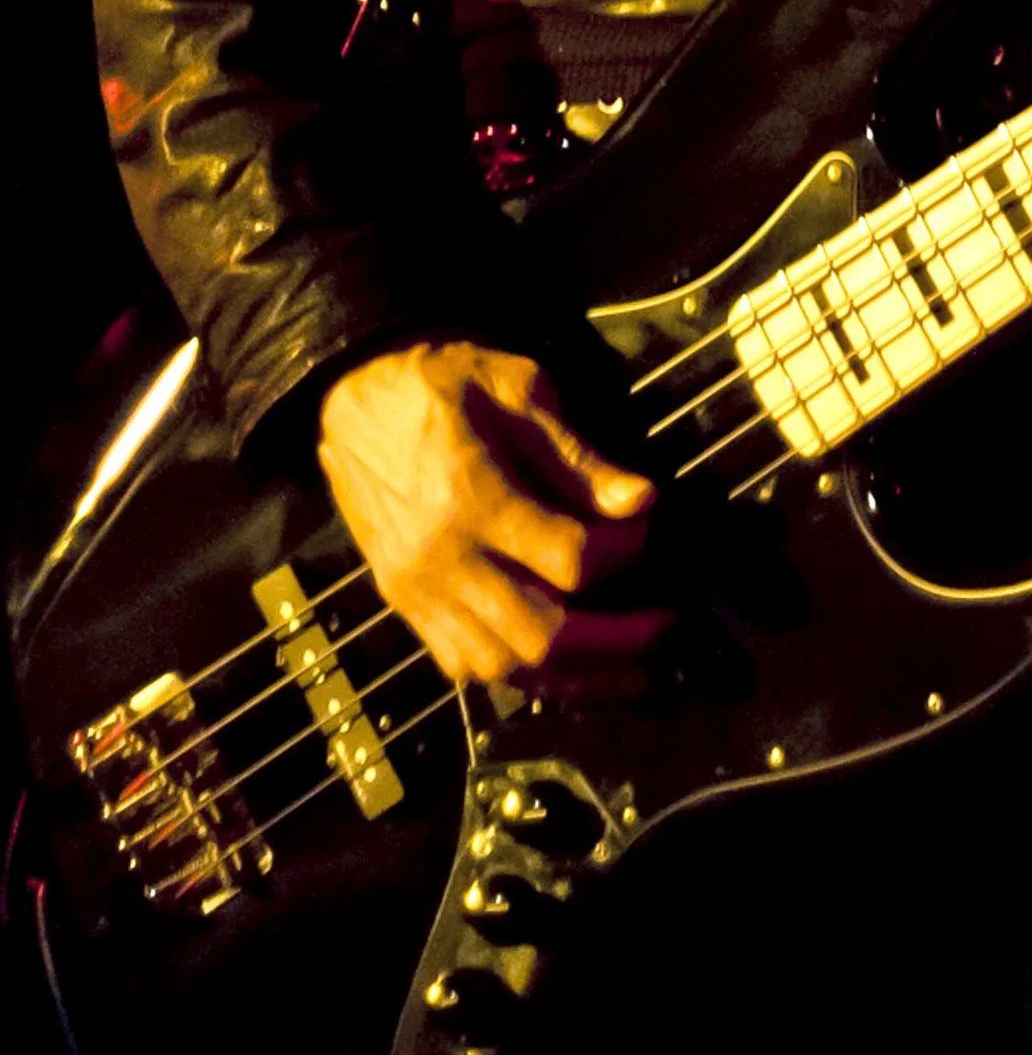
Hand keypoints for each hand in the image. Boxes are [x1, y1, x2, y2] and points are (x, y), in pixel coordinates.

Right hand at [317, 338, 661, 692]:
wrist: (349, 394)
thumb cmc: (436, 380)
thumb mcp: (516, 389)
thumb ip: (576, 455)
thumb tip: (638, 500)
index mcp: (471, 498)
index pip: (568, 559)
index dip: (623, 551)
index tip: (644, 528)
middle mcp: (440, 559)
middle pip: (539, 636)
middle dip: (612, 641)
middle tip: (660, 630)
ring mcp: (416, 589)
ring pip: (500, 667)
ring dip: (568, 674)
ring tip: (622, 666)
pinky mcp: (401, 600)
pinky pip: (459, 664)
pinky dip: (513, 673)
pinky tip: (554, 663)